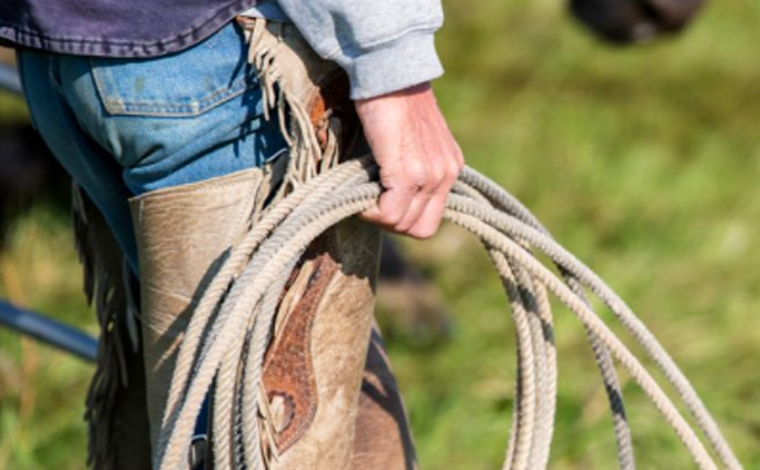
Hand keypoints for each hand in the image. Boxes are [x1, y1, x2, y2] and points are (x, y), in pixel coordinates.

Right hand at [355, 82, 463, 238]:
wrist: (388, 73)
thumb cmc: (393, 101)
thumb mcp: (414, 140)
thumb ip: (412, 168)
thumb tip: (388, 195)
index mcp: (450, 167)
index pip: (431, 219)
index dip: (404, 219)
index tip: (384, 201)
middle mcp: (446, 174)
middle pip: (420, 229)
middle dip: (391, 222)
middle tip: (371, 202)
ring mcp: (429, 175)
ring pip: (402, 224)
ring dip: (378, 216)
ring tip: (364, 193)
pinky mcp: (407, 171)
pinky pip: (389, 212)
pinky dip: (371, 210)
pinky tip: (360, 193)